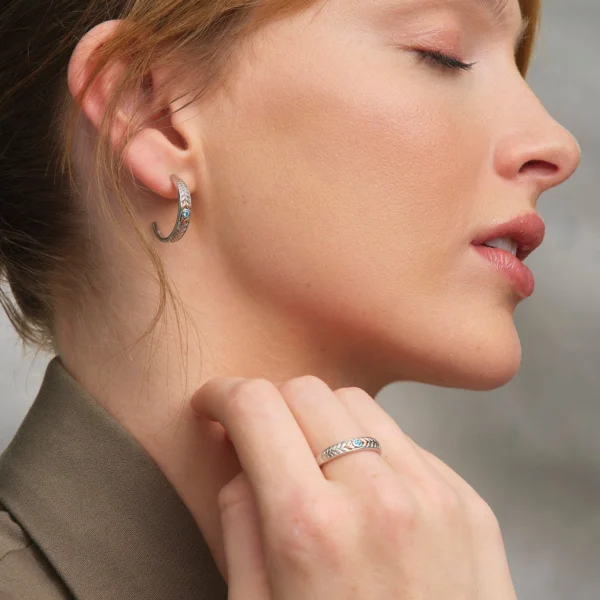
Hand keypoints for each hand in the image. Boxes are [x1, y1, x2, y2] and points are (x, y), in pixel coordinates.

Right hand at [191, 376, 516, 599]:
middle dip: (273, 403)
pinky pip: (406, 445)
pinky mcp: (470, 506)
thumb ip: (240, 525)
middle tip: (261, 436)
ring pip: (360, 406)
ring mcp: (434, 497)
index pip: (256, 408)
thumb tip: (242, 459)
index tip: (213, 402)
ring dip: (325, 421)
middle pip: (309, 391)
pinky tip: (366, 492)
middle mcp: (377, 498)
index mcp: (310, 529)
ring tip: (315, 463)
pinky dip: (373, 451)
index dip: (223, 394)